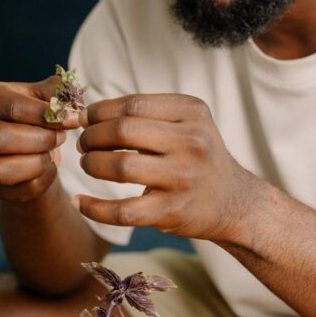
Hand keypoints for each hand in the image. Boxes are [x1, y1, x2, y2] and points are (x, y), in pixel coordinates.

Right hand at [0, 78, 79, 201]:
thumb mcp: (48, 95)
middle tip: (60, 137)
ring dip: (37, 163)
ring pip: (1, 170)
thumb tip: (72, 109)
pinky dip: (42, 181)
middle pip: (0, 139)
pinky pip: (18, 191)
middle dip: (40, 140)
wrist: (34, 146)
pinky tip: (49, 167)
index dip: (47, 115)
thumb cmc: (39, 114)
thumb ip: (60, 92)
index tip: (73, 120)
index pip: (13, 107)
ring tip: (50, 152)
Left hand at [75, 94, 259, 241]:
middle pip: (123, 131)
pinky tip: (80, 202)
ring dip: (92, 165)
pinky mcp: (172, 211)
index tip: (85, 119)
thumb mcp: (189, 124)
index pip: (133, 105)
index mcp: (192, 113)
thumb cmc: (199, 157)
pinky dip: (95, 208)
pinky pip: (123, 211)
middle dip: (92, 136)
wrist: (234, 201)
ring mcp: (183, 178)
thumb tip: (89, 114)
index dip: (100, 111)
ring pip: (121, 167)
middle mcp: (191, 142)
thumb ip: (148, 115)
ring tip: (87, 164)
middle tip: (84, 144)